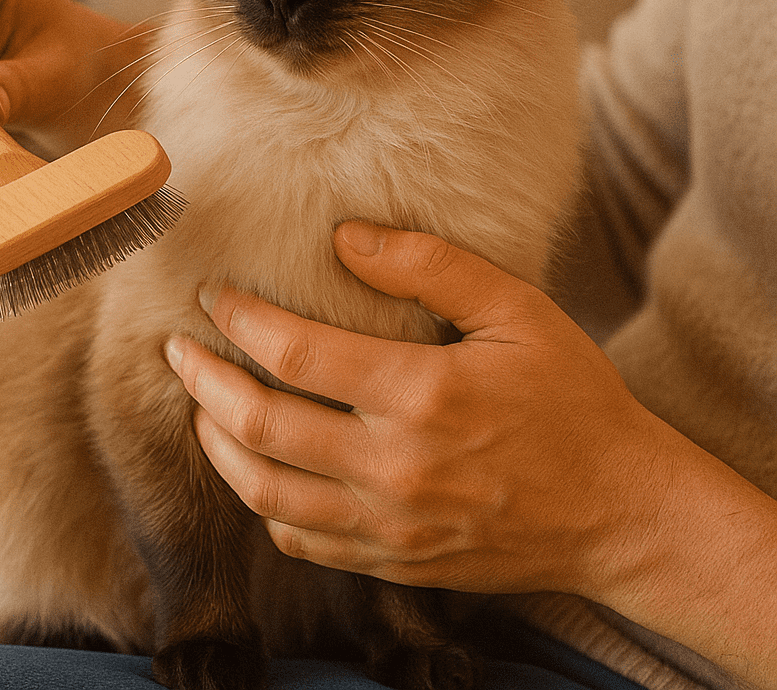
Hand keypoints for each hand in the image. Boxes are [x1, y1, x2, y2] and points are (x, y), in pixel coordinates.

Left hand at [166, 221, 674, 599]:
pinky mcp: (395, 564)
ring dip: (217, 446)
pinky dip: (262, 506)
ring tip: (200, 408)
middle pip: (261, 425)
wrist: (623, 512)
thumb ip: (431, 266)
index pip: (295, 355)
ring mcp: (391, 527)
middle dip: (204, 381)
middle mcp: (395, 468)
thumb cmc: (573, 401)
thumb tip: (347, 238)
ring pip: (265, 494)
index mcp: (423, 395)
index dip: (241, 320)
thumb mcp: (519, 310)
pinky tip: (255, 470)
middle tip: (179, 349)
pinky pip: (302, 542)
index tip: (215, 297)